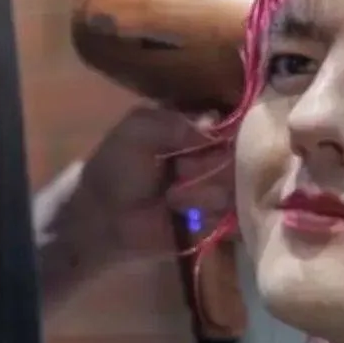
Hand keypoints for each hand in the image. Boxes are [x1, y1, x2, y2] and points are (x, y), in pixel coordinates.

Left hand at [36, 107, 233, 311]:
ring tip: (174, 199)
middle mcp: (213, 157)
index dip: (227, 131)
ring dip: (205, 192)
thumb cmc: (116, 170)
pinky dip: (212, 216)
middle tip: (181, 170)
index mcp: (196, 129)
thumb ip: (173, 120)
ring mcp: (218, 190)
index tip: (206, 141)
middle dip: (211, 164)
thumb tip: (214, 125)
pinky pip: (236, 216)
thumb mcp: (136, 129)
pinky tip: (188, 216)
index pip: (233, 123)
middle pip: (241, 155)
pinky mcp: (218, 221)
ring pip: (239, 186)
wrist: (102, 220)